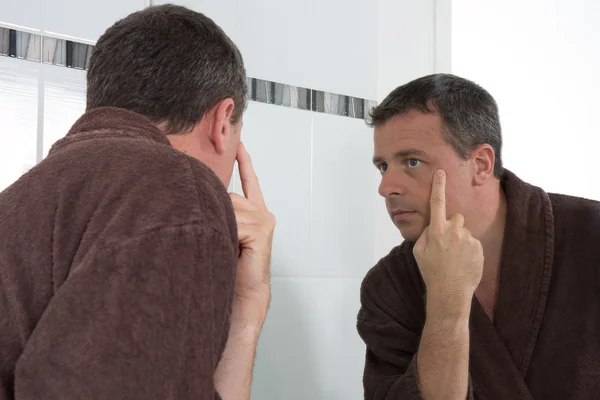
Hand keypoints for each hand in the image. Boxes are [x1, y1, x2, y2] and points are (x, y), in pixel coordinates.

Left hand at [229, 143, 274, 316]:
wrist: (242, 292)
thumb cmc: (231, 266)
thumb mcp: (225, 233)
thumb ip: (222, 213)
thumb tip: (201, 197)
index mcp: (256, 213)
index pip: (251, 183)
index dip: (245, 163)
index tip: (240, 146)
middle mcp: (262, 213)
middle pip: (230, 196)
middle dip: (216, 210)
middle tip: (213, 232)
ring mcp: (263, 220)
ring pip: (229, 208)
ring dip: (219, 225)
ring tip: (220, 244)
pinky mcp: (261, 229)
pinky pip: (234, 222)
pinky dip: (226, 233)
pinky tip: (229, 246)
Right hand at [413, 169, 483, 310]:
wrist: (450, 291)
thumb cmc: (431, 272)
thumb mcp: (418, 252)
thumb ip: (425, 234)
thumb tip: (432, 226)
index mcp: (436, 231)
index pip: (437, 203)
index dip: (438, 186)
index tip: (441, 172)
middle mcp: (453, 231)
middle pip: (456, 218)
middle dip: (452, 227)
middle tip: (447, 245)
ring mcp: (468, 239)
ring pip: (464, 232)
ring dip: (461, 240)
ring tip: (455, 258)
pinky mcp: (479, 247)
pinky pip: (473, 242)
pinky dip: (469, 250)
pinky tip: (463, 262)